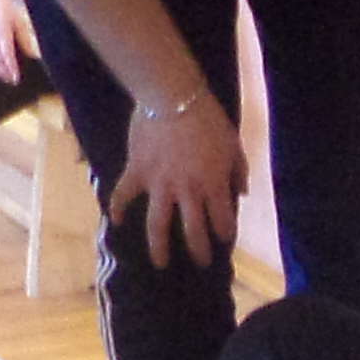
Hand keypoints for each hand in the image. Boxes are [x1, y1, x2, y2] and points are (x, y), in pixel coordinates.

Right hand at [113, 92, 241, 268]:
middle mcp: (187, 191)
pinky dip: (118, 208)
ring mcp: (160, 184)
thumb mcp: (233, 144)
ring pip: (158, 225)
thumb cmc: (208, 118)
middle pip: (194, 231)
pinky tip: (116, 222)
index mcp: (214, 185)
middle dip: (200, 251)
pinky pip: (124, 194)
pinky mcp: (137, 172)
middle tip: (201, 263)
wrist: (173, 96)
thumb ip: (239, 171)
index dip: (226, 233)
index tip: (226, 240)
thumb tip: (242, 193)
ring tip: (160, 263)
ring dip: (159, 247)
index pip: (223, 221)